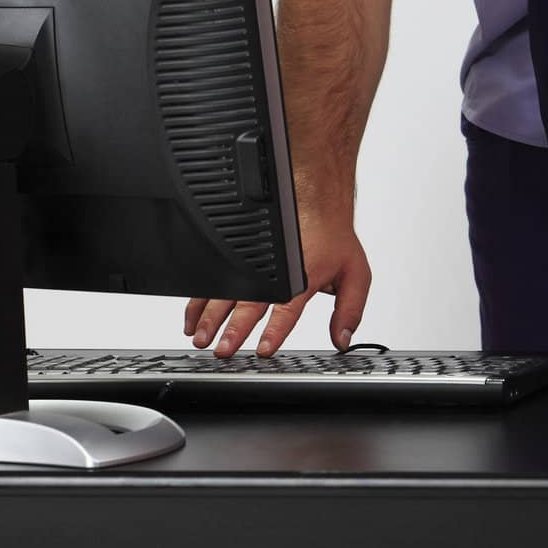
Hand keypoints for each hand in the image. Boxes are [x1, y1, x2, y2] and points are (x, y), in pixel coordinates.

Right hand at [182, 204, 370, 357]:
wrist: (317, 198)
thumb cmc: (333, 236)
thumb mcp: (355, 273)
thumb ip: (351, 309)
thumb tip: (343, 340)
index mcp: (302, 277)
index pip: (286, 309)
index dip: (274, 330)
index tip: (263, 349)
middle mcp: (274, 272)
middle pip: (249, 304)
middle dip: (233, 329)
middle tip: (222, 349)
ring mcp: (253, 264)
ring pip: (226, 294)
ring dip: (211, 318)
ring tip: (201, 338)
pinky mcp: (239, 257)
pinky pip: (215, 282)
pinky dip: (200, 302)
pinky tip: (192, 321)